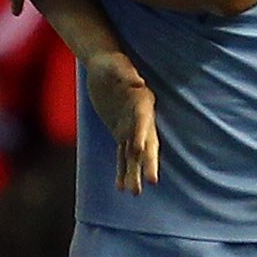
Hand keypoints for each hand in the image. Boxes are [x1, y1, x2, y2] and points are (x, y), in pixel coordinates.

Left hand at [83, 52, 161, 193]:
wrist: (105, 67)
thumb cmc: (112, 63)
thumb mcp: (116, 64)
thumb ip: (125, 72)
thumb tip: (136, 82)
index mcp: (141, 102)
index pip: (142, 122)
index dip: (141, 135)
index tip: (139, 151)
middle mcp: (140, 119)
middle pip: (146, 143)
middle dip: (147, 162)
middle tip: (150, 182)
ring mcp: (131, 128)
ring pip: (134, 155)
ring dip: (133, 173)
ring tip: (133, 193)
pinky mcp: (121, 133)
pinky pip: (122, 155)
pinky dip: (121, 170)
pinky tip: (120, 187)